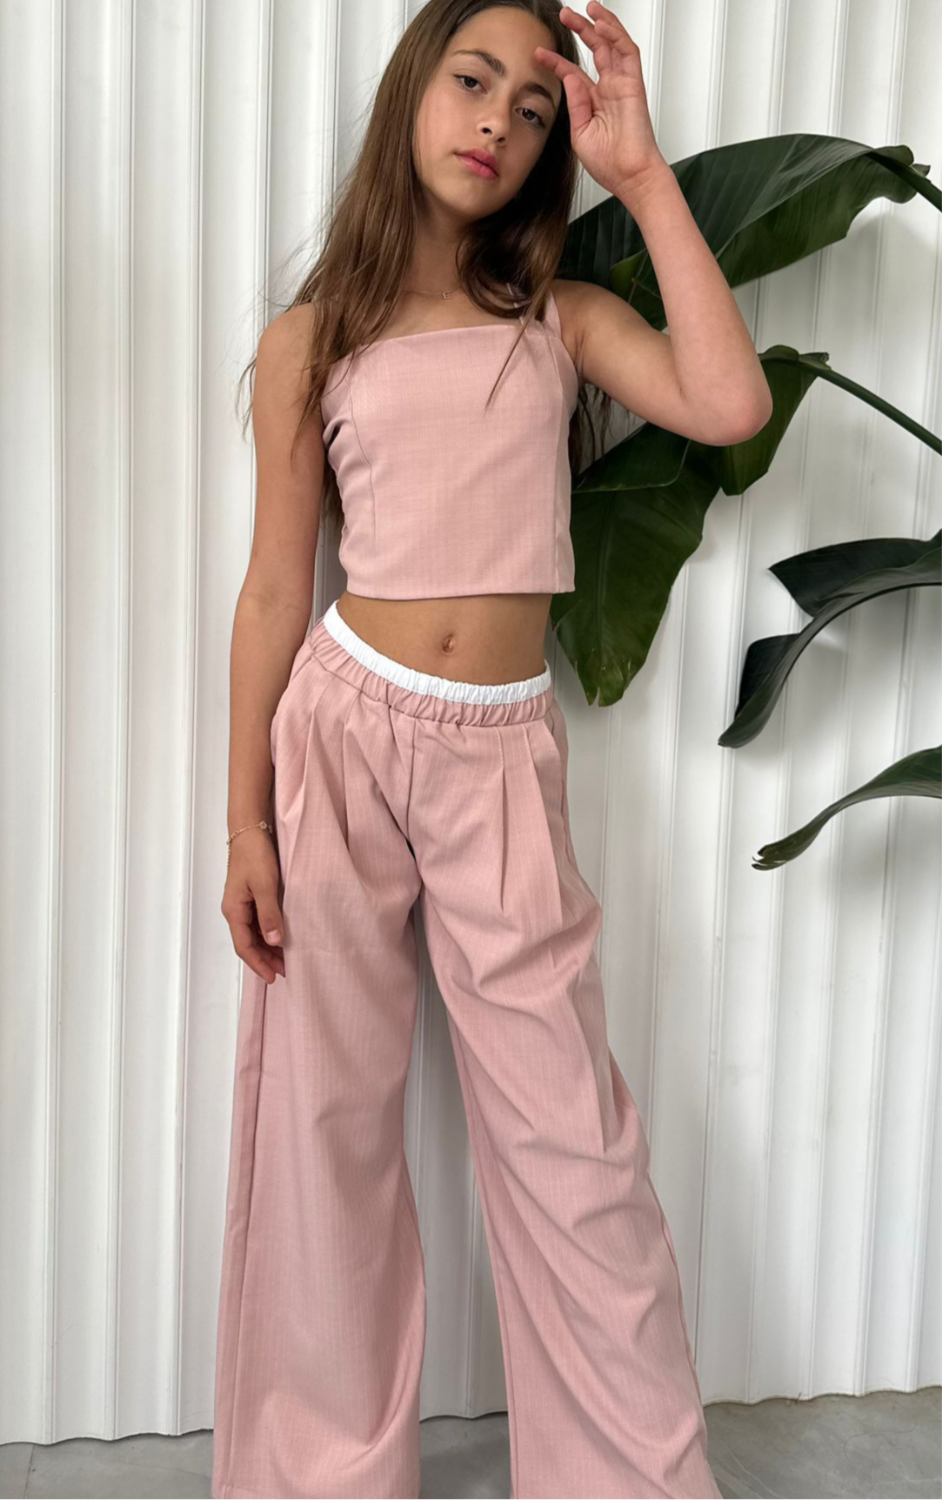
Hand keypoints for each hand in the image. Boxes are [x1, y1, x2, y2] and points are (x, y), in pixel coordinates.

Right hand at [221, 827, 285, 984]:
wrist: (250, 831)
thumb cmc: (255, 855)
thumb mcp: (265, 885)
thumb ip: (269, 914)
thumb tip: (274, 941)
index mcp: (234, 910)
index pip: (244, 946)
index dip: (258, 964)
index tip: (273, 977)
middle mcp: (235, 910)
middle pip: (248, 943)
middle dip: (264, 959)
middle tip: (284, 971)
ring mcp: (241, 904)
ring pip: (252, 934)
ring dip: (267, 948)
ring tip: (285, 959)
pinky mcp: (249, 896)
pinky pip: (257, 923)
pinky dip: (268, 934)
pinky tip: (281, 937)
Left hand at [535, 2, 665, 200]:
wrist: (631, 177)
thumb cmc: (610, 164)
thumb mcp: (581, 133)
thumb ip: (575, 104)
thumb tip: (569, 77)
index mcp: (594, 103)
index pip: (574, 73)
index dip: (556, 62)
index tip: (539, 53)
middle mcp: (609, 90)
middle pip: (595, 50)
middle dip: (581, 29)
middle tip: (565, 15)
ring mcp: (622, 85)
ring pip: (613, 45)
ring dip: (600, 24)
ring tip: (588, 9)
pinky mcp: (634, 85)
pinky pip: (627, 52)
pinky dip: (616, 35)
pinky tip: (603, 24)